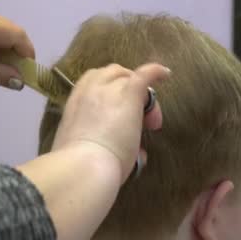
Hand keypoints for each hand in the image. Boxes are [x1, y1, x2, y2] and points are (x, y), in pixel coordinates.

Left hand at [0, 5, 33, 89]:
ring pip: (10, 32)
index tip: (27, 74)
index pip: (16, 35)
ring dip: (11, 51)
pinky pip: (1, 31)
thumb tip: (21, 81)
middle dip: (19, 53)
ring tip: (0, 68)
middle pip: (15, 32)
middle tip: (14, 74)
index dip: (27, 54)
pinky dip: (2, 46)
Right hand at [51, 63, 169, 182]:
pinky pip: (144, 73)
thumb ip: (107, 148)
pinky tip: (166, 74)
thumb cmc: (81, 167)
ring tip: (149, 117)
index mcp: (74, 105)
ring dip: (138, 91)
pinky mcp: (128, 93)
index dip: (109, 93)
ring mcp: (108, 90)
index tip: (118, 113)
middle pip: (110, 76)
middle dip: (124, 90)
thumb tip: (139, 156)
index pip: (92, 84)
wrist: (85, 167)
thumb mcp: (84, 151)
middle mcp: (89, 91)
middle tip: (137, 119)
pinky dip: (156, 72)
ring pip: (126, 77)